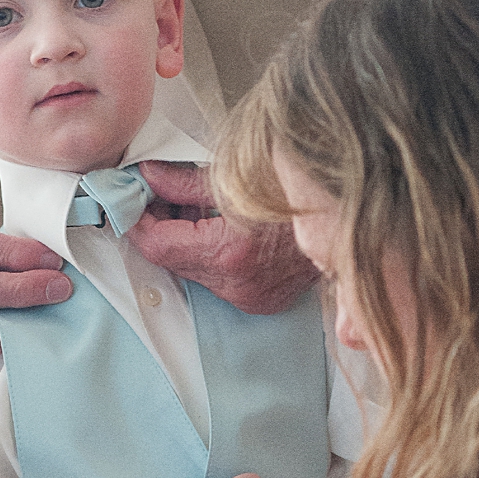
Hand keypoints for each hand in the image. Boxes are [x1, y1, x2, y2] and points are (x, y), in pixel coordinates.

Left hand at [129, 161, 316, 314]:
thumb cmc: (299, 188)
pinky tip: (217, 225)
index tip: (128, 199)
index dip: (137, 220)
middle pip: (172, 259)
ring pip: (192, 270)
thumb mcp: (235, 176)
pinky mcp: (262, 301)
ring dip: (183, 239)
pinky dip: (208, 253)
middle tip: (155, 195)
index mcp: (230, 254)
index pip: (158, 245)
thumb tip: (147, 176)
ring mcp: (252, 298)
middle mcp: (239, 286)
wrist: (350, 213)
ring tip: (193, 205)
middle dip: (158, 226)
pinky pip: (216, 278)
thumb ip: (181, 182)